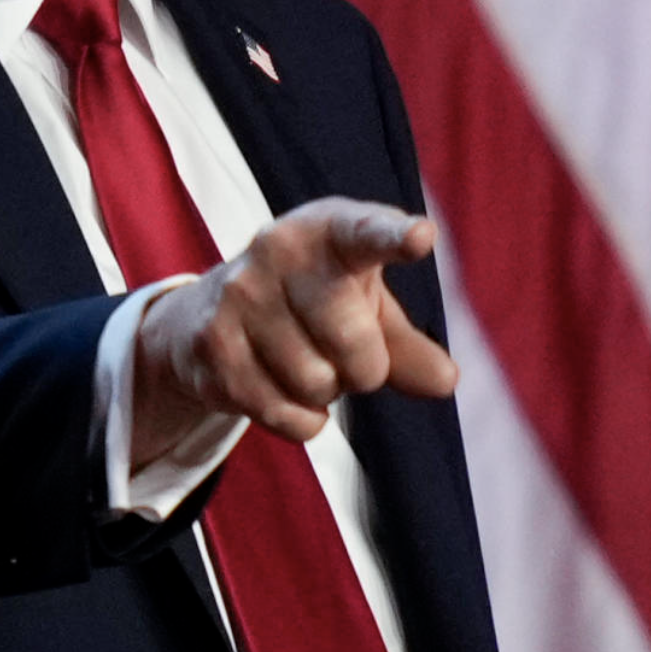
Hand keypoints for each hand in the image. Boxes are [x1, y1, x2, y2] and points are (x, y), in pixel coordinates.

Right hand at [132, 198, 458, 464]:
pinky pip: (289, 415)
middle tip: (343, 353)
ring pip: (318, 384)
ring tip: (301, 361)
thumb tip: (444, 381)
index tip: (421, 237)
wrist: (206, 315)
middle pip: (354, 342)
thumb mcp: (366, 309)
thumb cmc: (313, 304)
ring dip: (324, 392)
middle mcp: (276, 250)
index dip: (393, 236)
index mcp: (327, 231)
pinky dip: (302, 420)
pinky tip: (280, 388)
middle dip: (364, 368)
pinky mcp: (212, 343)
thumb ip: (410, 344)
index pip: (364, 233)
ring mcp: (239, 295)